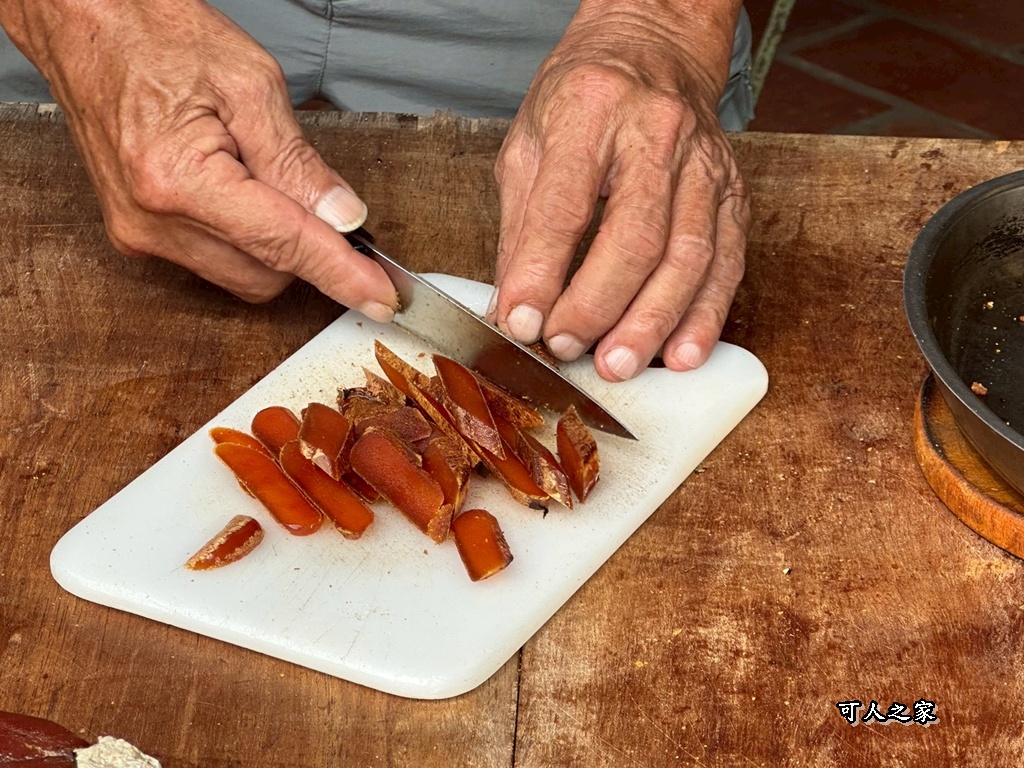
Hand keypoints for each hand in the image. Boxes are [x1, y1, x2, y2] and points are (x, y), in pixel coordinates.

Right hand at [0, 0, 396, 319]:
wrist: (86, 29)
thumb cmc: (156, 39)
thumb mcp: (251, 83)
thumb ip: (300, 160)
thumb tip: (343, 216)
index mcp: (179, 180)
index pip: (285, 245)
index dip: (341, 273)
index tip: (382, 297)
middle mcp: (154, 223)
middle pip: (268, 274)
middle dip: (309, 249)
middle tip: (328, 206)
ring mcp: (141, 235)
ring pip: (244, 276)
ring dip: (276, 244)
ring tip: (264, 176)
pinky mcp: (138, 238)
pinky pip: (215, 262)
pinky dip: (247, 240)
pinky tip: (244, 194)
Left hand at [489, 0, 749, 380]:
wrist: (654, 52)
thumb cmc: (584, 99)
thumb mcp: (529, 145)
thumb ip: (521, 228)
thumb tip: (515, 306)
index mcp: (592, 111)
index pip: (565, 206)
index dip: (542, 272)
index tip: (522, 322)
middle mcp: (657, 134)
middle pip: (636, 236)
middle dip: (599, 305)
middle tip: (567, 347)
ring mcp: (704, 166)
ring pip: (688, 257)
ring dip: (653, 322)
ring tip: (618, 365)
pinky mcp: (733, 194)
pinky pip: (727, 264)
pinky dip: (705, 316)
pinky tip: (681, 355)